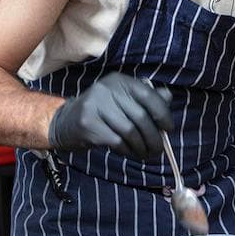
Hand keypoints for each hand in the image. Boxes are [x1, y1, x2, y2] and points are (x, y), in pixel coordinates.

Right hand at [47, 72, 173, 158]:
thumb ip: (146, 98)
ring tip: (145, 154)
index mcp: (119, 81)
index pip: (148, 94)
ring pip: (130, 131)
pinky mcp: (88, 124)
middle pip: (141, 116)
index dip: (162, 113)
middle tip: (158, 150)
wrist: (66, 122)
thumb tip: (168, 97)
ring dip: (141, 147)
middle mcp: (107, 89)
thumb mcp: (123, 100)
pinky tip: (129, 152)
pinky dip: (127, 150)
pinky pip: (116, 141)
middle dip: (154, 137)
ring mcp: (95, 105)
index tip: (168, 128)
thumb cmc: (102, 112)